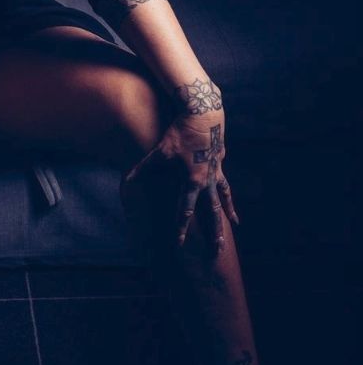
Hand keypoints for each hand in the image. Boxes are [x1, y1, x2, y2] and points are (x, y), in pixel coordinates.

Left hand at [121, 109, 238, 254]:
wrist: (204, 114)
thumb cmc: (180, 133)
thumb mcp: (160, 151)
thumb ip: (145, 167)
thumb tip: (128, 178)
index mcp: (192, 181)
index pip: (185, 211)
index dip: (181, 229)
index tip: (180, 245)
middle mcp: (207, 180)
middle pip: (211, 212)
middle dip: (214, 232)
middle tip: (218, 250)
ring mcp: (216, 171)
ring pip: (223, 197)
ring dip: (228, 212)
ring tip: (234, 225)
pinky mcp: (220, 161)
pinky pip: (224, 181)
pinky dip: (227, 190)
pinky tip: (227, 192)